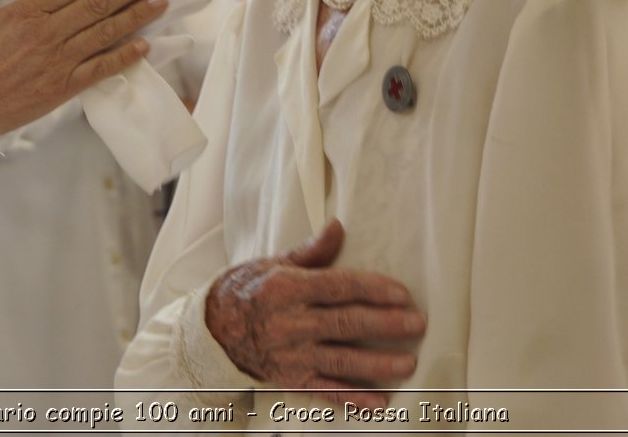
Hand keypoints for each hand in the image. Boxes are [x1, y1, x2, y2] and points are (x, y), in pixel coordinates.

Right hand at [0, 0, 167, 142]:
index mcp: (23, 12)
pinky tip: (145, 45)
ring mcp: (56, 62)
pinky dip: (124, 57)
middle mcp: (45, 34)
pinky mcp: (60, 89)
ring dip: (136, 15)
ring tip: (161, 1)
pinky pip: (100, 70)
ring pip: (105, 33)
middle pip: (98, 5)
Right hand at [204, 221, 424, 408]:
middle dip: (385, 325)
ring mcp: (290, 354)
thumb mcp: (274, 264)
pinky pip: (326, 391)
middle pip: (346, 324)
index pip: (338, 287)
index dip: (372, 289)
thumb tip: (338, 228)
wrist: (212, 330)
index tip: (401, 293)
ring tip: (408, 363)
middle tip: (416, 324)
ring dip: (378, 363)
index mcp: (287, 288)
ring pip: (341, 360)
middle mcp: (289, 322)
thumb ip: (311, 252)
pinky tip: (378, 399)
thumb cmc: (246, 291)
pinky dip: (354, 397)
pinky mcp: (290, 379)